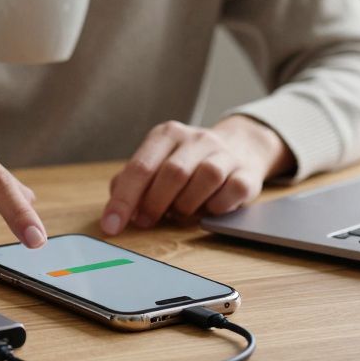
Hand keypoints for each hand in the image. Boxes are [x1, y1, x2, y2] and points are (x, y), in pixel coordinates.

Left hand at [100, 117, 295, 234]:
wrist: (240, 147)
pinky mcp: (247, 172)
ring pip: (206, 177)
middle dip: (155, 204)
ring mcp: (225, 153)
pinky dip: (216, 207)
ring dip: (188, 205)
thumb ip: (131, 183)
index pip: (140, 167)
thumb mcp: (156, 163)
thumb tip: (115, 211)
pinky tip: (208, 209)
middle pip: (173, 172)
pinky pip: (232, 190)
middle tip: (147, 221)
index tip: (111, 225)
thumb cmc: (187, 163)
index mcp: (167, 134)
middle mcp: (196, 139)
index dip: (124, 200)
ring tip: (180, 212)